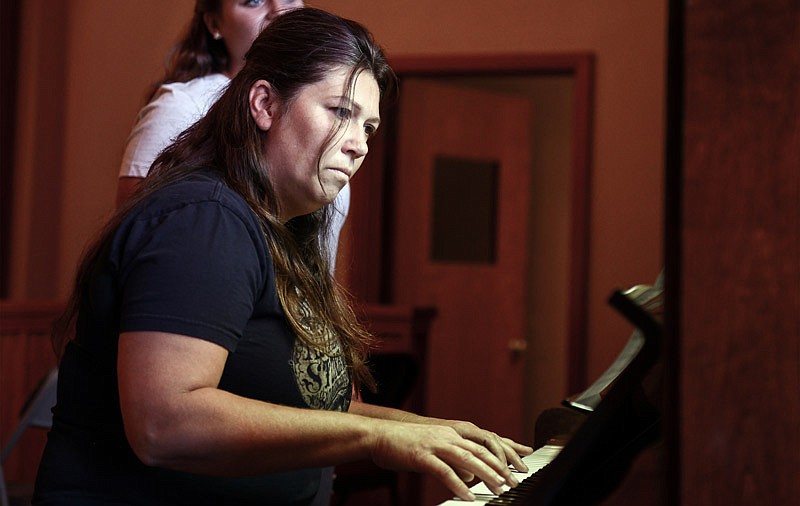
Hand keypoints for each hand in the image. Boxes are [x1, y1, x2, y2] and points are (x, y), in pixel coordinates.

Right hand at [369, 420, 521, 500]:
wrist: (379, 435)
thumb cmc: (405, 444)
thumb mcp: (435, 449)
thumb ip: (454, 460)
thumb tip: (471, 476)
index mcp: (452, 432)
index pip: (484, 442)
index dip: (504, 452)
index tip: (520, 463)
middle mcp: (448, 435)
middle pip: (480, 451)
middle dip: (500, 467)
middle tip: (514, 481)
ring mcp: (436, 444)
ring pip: (467, 459)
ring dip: (486, 475)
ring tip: (499, 489)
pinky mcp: (422, 455)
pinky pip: (444, 472)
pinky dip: (458, 485)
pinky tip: (467, 496)